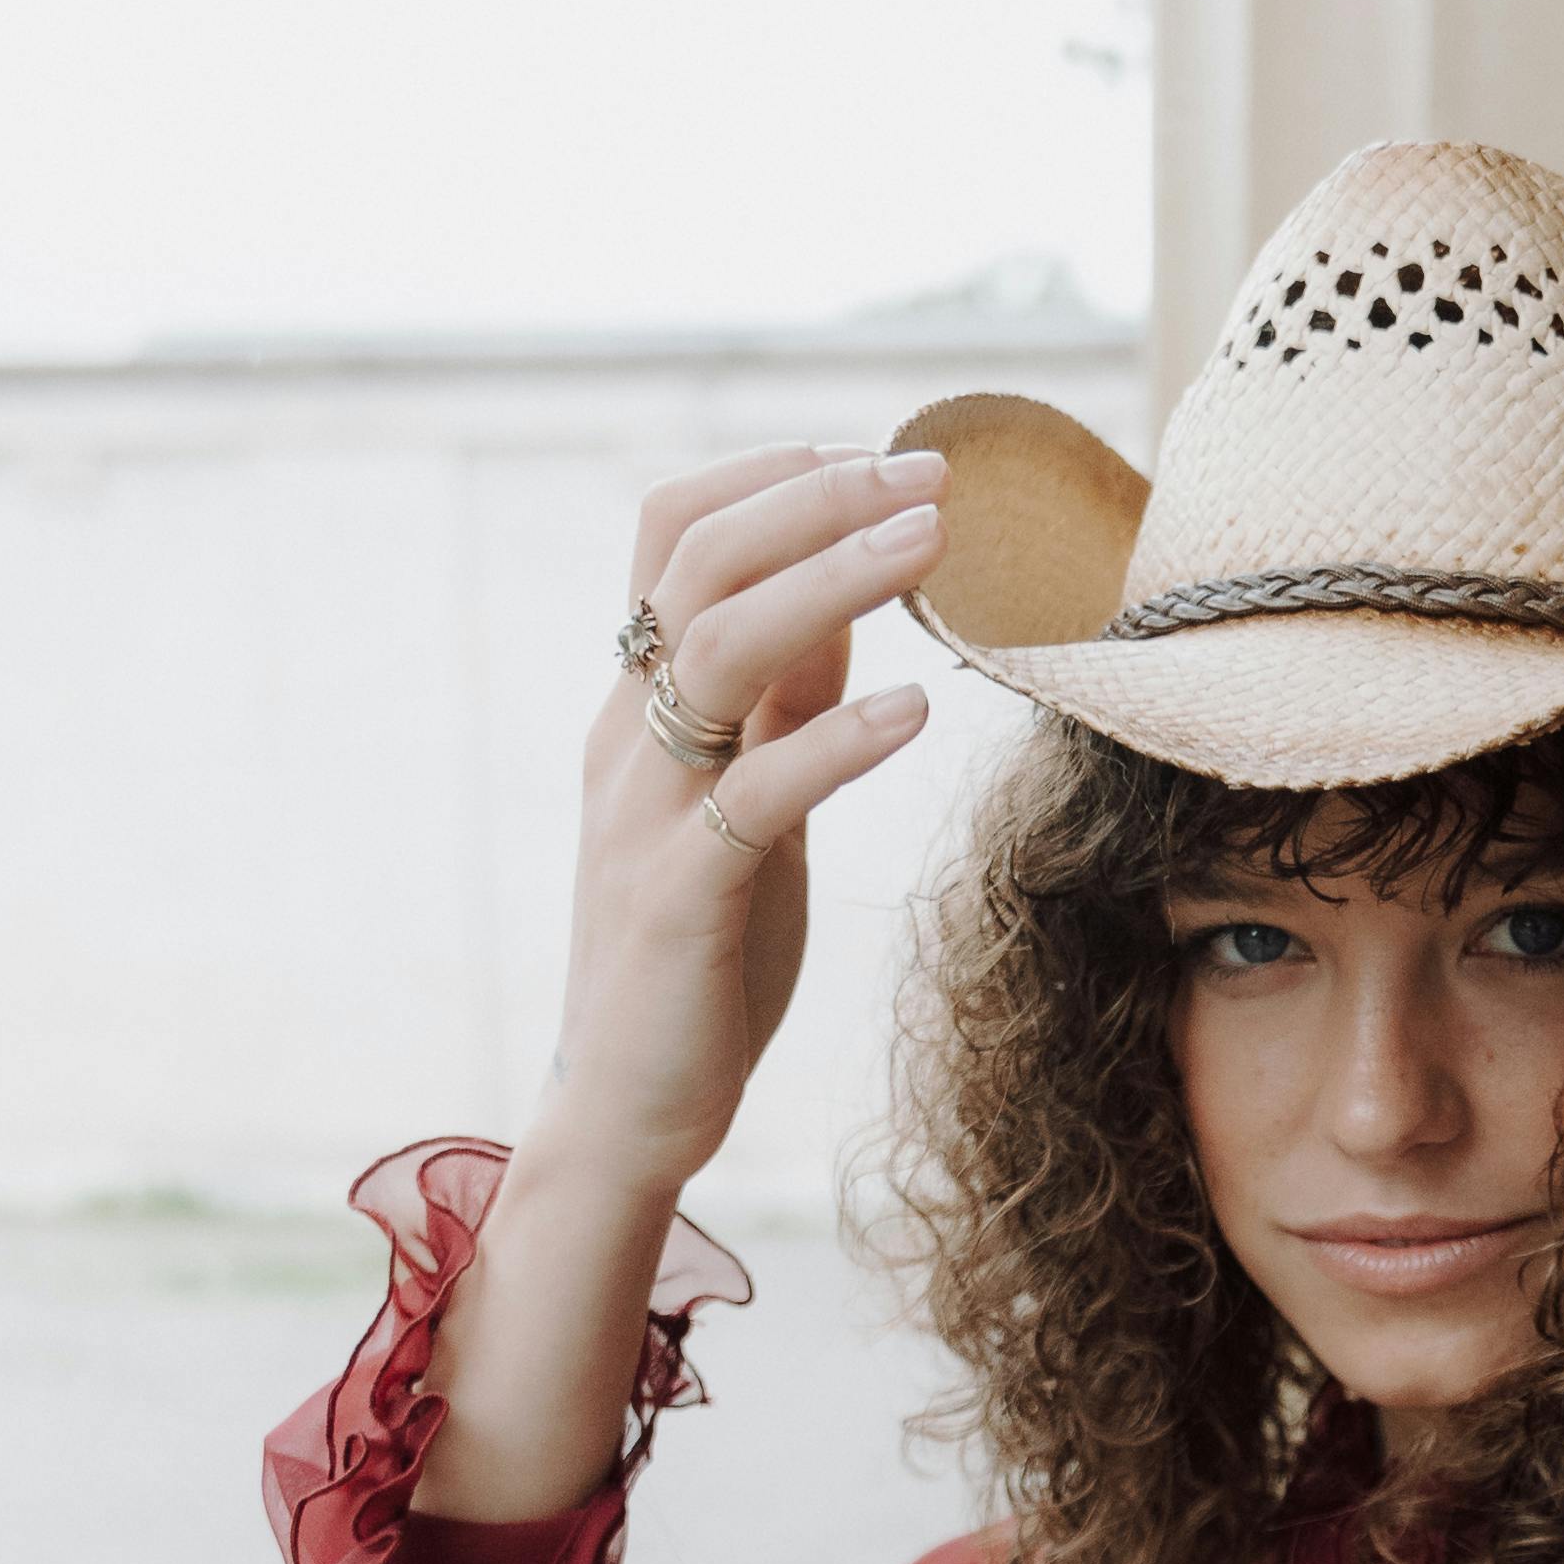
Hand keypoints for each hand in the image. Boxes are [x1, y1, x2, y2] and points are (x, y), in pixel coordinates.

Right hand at [548, 445, 942, 1188]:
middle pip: (699, 562)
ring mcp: (647, 815)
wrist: (631, 1106)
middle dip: (818, 500)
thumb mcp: (752, 805)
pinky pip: (757, 795)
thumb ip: (786, 702)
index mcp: (637, 708)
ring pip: (721, 650)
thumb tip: (851, 592)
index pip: (672, 535)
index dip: (771, 476)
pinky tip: (917, 713)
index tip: (878, 456)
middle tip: (932, 476)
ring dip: (834, 581)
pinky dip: (840, 741)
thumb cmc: (705, 955)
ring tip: (935, 547)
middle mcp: (627, 741)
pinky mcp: (681, 898)